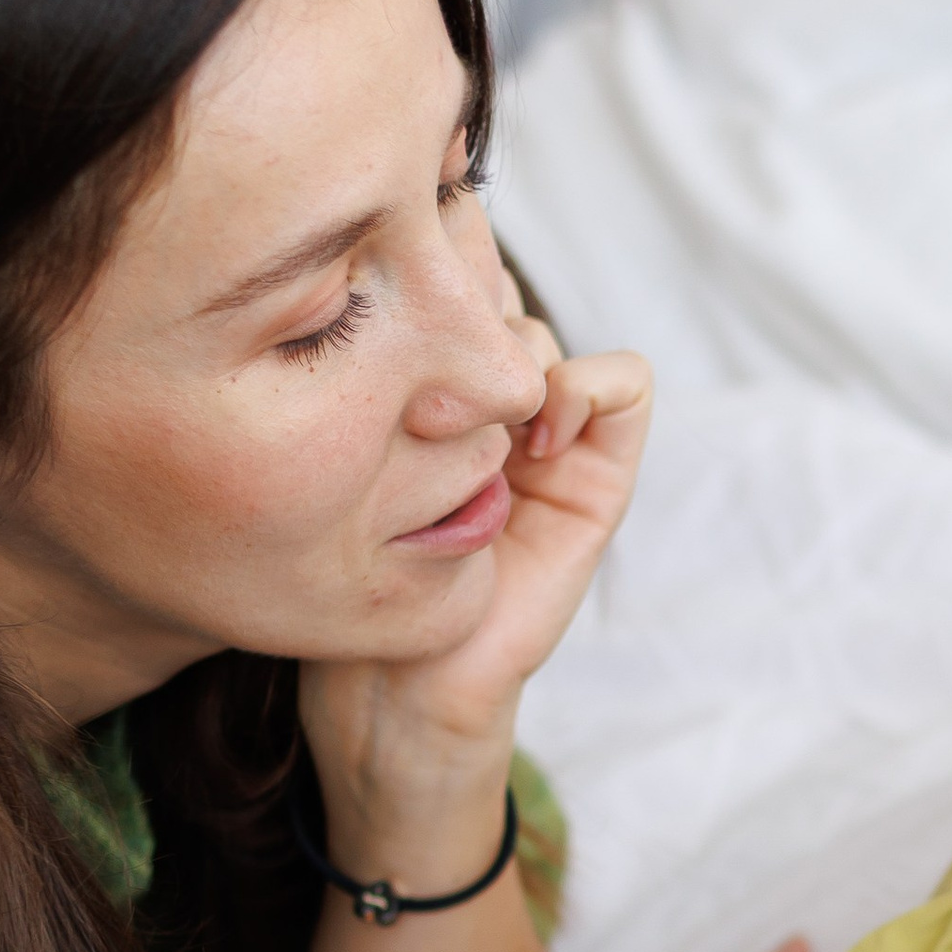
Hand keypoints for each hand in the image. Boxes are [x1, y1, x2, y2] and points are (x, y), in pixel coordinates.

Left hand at [303, 228, 652, 842]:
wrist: (392, 688)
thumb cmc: (347, 582)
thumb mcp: (326, 457)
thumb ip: (347, 379)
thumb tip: (350, 277)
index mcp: (424, 384)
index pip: (442, 263)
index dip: (414, 266)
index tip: (368, 314)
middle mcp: (487, 398)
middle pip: (488, 281)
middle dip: (450, 308)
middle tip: (412, 366)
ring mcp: (548, 433)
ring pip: (539, 329)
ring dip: (500, 358)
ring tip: (460, 423)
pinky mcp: (598, 475)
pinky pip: (624, 384)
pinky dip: (585, 388)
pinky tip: (535, 438)